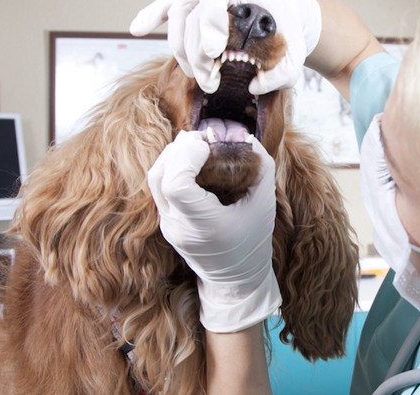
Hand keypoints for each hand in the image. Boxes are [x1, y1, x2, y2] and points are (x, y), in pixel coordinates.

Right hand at [130, 0, 321, 94]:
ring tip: (201, 78)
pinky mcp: (193, 10)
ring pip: (177, 18)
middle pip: (191, 14)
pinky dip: (151, 16)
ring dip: (183, 53)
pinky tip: (136, 28)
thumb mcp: (294, 56)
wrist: (284, 20)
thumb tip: (253, 85)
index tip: (216, 51)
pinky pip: (167, 7)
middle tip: (211, 82)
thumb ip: (281, 73)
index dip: (209, 21)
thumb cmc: (288, 35)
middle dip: (197, 54)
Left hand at [147, 130, 280, 331]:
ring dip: (172, 156)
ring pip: (155, 180)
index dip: (186, 156)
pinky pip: (160, 188)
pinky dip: (172, 168)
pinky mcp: (167, 223)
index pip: (176, 184)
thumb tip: (246, 137)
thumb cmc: (253, 243)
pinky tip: (192, 162)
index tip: (209, 146)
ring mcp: (168, 226)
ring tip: (196, 146)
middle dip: (179, 149)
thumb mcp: (265, 204)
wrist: (236, 281)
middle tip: (203, 138)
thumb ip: (261, 167)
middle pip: (160, 176)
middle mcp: (179, 226)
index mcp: (203, 224)